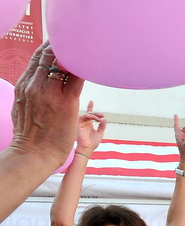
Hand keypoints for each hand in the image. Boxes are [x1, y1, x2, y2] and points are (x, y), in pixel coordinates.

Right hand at [9, 42, 84, 167]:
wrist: (35, 152)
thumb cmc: (30, 134)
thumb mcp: (21, 107)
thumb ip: (28, 92)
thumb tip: (33, 83)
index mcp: (24, 86)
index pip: (36, 59)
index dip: (48, 49)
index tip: (58, 43)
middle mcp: (35, 86)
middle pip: (49, 58)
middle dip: (62, 48)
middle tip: (74, 44)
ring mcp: (51, 93)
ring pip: (63, 66)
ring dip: (74, 59)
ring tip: (84, 53)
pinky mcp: (67, 103)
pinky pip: (77, 79)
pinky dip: (84, 71)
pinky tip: (91, 66)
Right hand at [76, 101, 105, 153]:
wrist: (87, 148)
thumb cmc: (92, 143)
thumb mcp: (100, 134)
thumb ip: (102, 126)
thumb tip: (105, 119)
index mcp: (88, 124)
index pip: (89, 114)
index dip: (90, 107)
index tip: (91, 101)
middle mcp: (84, 122)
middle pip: (89, 113)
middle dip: (96, 113)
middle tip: (102, 115)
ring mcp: (81, 123)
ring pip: (87, 114)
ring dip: (94, 115)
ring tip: (100, 118)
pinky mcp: (78, 123)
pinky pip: (84, 116)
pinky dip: (90, 116)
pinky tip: (96, 119)